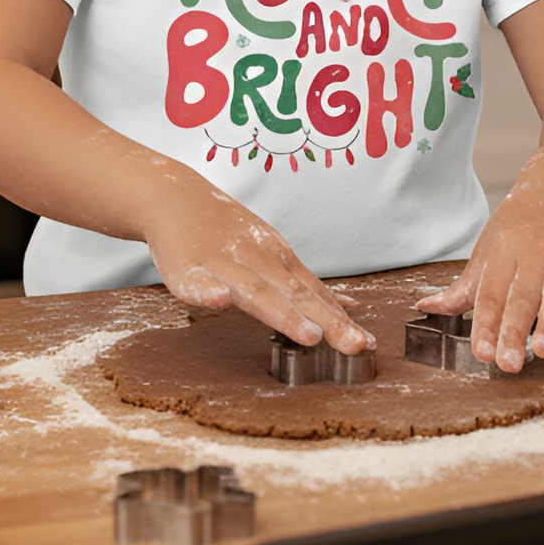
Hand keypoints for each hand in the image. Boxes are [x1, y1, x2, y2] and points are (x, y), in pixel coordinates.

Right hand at [146, 182, 373, 353]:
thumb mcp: (273, 254)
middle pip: (296, 295)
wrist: (176, 198)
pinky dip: (208, 292)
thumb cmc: (228, 233)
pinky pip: (197, 283)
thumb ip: (305, 285)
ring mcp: (224, 264)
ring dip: (282, 313)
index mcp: (280, 262)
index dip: (341, 320)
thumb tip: (349, 307)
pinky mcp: (187, 270)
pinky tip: (218, 302)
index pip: (316, 294)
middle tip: (355, 346)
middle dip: (327, 322)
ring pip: (255, 292)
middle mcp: (259, 261)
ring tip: (308, 335)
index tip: (367, 344)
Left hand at [412, 192, 543, 372]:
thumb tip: (426, 307)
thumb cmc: (519, 225)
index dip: (486, 324)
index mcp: (504, 251)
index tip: (482, 354)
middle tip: (508, 364)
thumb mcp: (488, 249)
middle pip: (522, 296)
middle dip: (514, 330)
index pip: (491, 293)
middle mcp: (535, 252)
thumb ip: (464, 287)